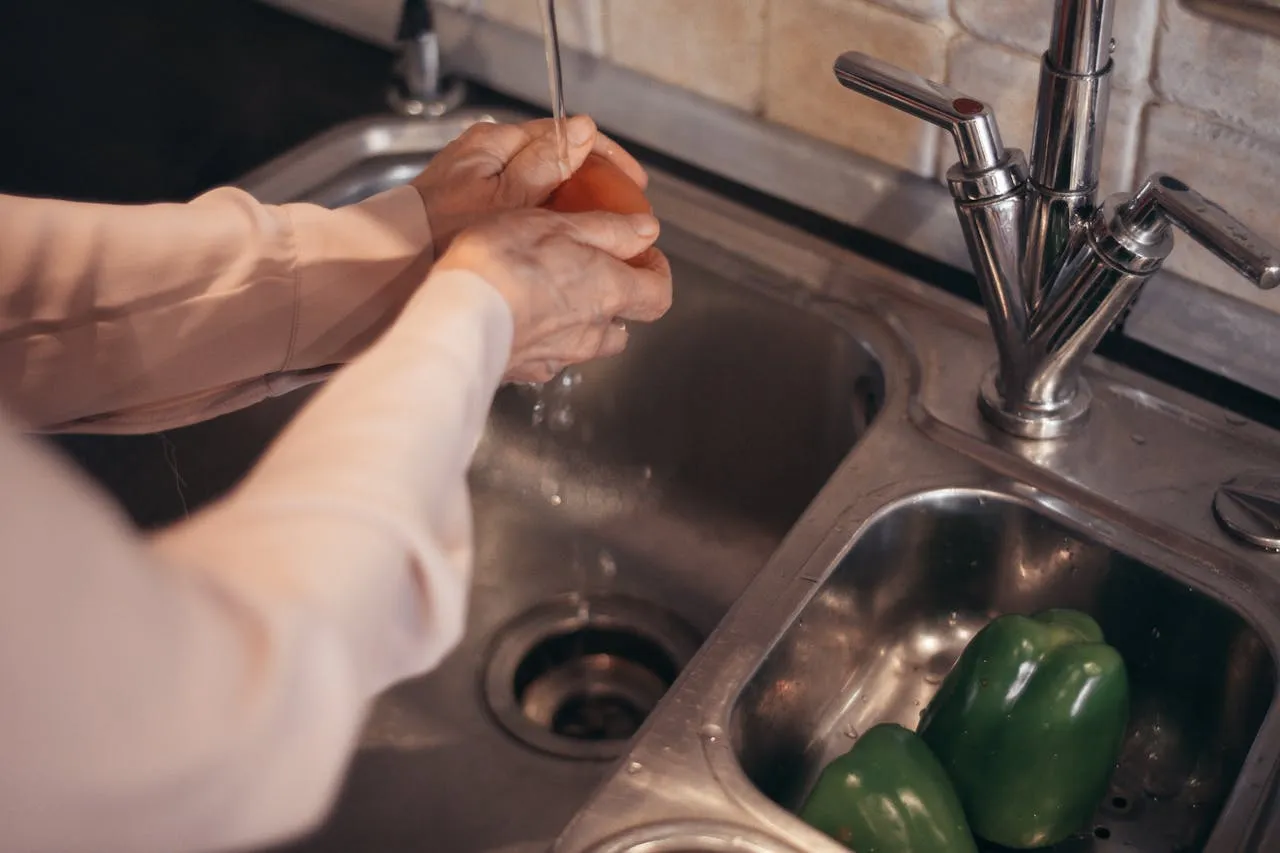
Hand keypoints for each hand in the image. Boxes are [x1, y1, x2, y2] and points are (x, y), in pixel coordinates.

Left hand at [413, 115, 647, 258]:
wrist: (391, 265)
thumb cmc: (439, 232)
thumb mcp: (504, 198)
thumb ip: (545, 163)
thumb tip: (583, 130)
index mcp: (497, 144)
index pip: (566, 135)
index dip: (607, 158)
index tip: (634, 184)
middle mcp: (489, 158)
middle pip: (558, 161)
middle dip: (596, 187)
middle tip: (626, 216)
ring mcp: (482, 184)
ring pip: (544, 188)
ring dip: (576, 209)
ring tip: (603, 236)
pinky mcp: (476, 212)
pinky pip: (526, 210)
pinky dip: (550, 224)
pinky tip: (563, 248)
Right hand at [434, 208, 672, 382]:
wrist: (457, 317)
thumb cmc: (506, 262)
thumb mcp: (560, 225)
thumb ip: (609, 230)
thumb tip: (647, 231)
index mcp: (610, 292)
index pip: (659, 295)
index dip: (657, 274)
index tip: (643, 256)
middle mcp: (592, 332)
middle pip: (622, 326)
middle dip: (616, 302)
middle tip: (594, 273)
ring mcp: (560, 356)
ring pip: (586, 343)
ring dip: (580, 323)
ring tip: (550, 294)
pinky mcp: (527, 370)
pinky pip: (548, 356)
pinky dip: (544, 338)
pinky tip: (519, 317)